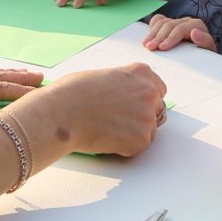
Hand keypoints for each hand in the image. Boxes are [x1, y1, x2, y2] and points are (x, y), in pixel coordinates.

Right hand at [35, 63, 168, 156]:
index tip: (135, 106)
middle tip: (120, 123)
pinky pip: (138, 147)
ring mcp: (147, 116)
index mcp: (140, 73)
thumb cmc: (73, 93)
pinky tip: (106, 139)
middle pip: (157, 109)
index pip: (158, 89)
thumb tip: (122, 97)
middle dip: (142, 117)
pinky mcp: (142, 138)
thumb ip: (122, 85)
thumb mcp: (104, 77)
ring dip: (133, 133)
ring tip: (107, 130)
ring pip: (149, 130)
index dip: (145, 100)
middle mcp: (149, 92)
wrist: (64, 112)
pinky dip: (125, 147)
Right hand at [144, 14, 213, 51]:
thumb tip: (194, 32)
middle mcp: (186, 21)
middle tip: (150, 48)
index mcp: (197, 25)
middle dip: (158, 37)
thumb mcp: (208, 51)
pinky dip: (152, 26)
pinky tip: (148, 36)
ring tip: (146, 45)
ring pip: (161, 22)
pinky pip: (158, 20)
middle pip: (168, 25)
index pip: (180, 29)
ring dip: (152, 34)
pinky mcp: (169, 24)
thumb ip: (204, 41)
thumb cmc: (204, 55)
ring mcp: (177, 21)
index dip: (170, 37)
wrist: (202, 57)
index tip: (162, 48)